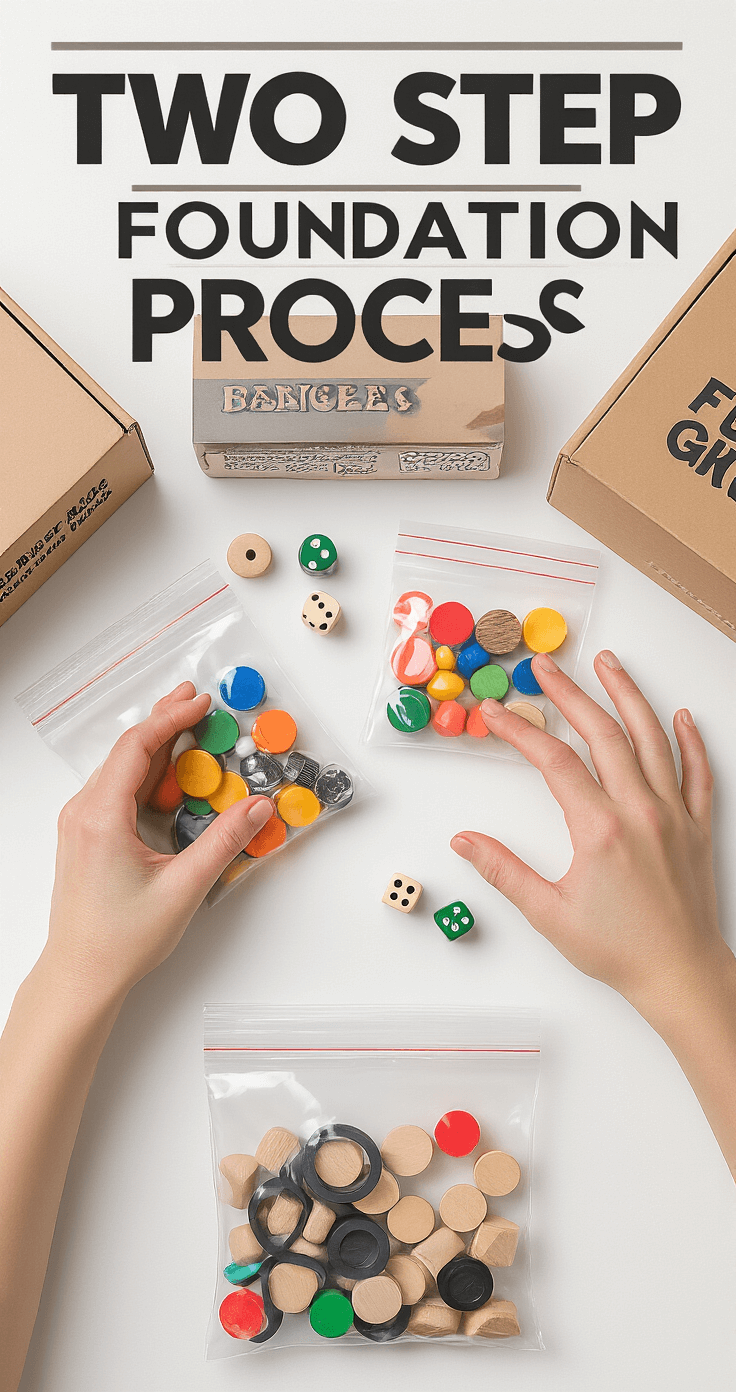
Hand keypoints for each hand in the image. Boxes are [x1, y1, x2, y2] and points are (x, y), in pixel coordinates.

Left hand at [46, 682, 272, 1004]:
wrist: (81, 975)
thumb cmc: (120, 940)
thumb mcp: (183, 888)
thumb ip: (224, 843)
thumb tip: (257, 809)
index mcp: (100, 817)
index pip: (137, 748)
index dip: (171, 719)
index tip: (201, 703)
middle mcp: (84, 813)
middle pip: (127, 751)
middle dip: (165, 722)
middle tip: (197, 700)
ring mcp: (82, 824)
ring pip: (122, 770)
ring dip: (157, 748)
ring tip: (190, 729)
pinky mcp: (87, 837)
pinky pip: (117, 791)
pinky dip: (147, 775)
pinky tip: (170, 776)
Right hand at [452, 651, 724, 1023]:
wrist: (681, 974)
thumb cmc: (619, 951)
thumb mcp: (549, 914)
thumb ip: (503, 871)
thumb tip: (463, 840)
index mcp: (601, 830)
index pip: (555, 761)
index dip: (521, 731)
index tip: (496, 713)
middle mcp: (640, 811)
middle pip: (603, 734)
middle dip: (570, 693)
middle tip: (546, 666)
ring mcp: (673, 814)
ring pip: (652, 739)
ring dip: (628, 695)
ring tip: (608, 663)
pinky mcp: (696, 827)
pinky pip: (698, 772)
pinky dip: (691, 740)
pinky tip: (680, 715)